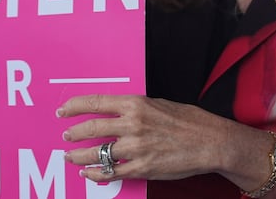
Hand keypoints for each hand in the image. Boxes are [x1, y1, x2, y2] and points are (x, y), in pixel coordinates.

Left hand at [58, 94, 275, 189]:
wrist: (211, 142)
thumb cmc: (189, 121)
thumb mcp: (159, 104)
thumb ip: (135, 109)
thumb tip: (116, 112)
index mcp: (136, 104)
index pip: (96, 102)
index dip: (75, 106)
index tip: (63, 110)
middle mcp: (133, 125)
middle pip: (92, 129)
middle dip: (74, 133)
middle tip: (66, 136)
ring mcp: (136, 148)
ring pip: (97, 153)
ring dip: (80, 156)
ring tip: (71, 157)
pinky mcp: (142, 168)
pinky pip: (111, 172)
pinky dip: (97, 173)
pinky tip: (89, 173)